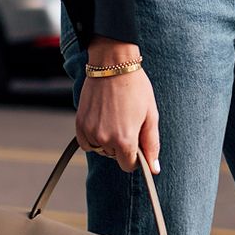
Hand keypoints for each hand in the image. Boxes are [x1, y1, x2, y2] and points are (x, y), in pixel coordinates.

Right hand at [77, 40, 160, 174]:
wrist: (112, 65)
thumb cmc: (136, 88)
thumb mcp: (150, 116)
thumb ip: (151, 144)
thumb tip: (154, 169)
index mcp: (125, 140)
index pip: (128, 165)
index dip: (135, 157)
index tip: (137, 144)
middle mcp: (105, 140)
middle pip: (115, 156)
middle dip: (122, 145)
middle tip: (127, 122)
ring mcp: (90, 132)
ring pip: (101, 150)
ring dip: (107, 141)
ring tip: (115, 118)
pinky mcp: (80, 124)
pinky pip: (86, 143)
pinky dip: (93, 138)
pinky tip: (102, 121)